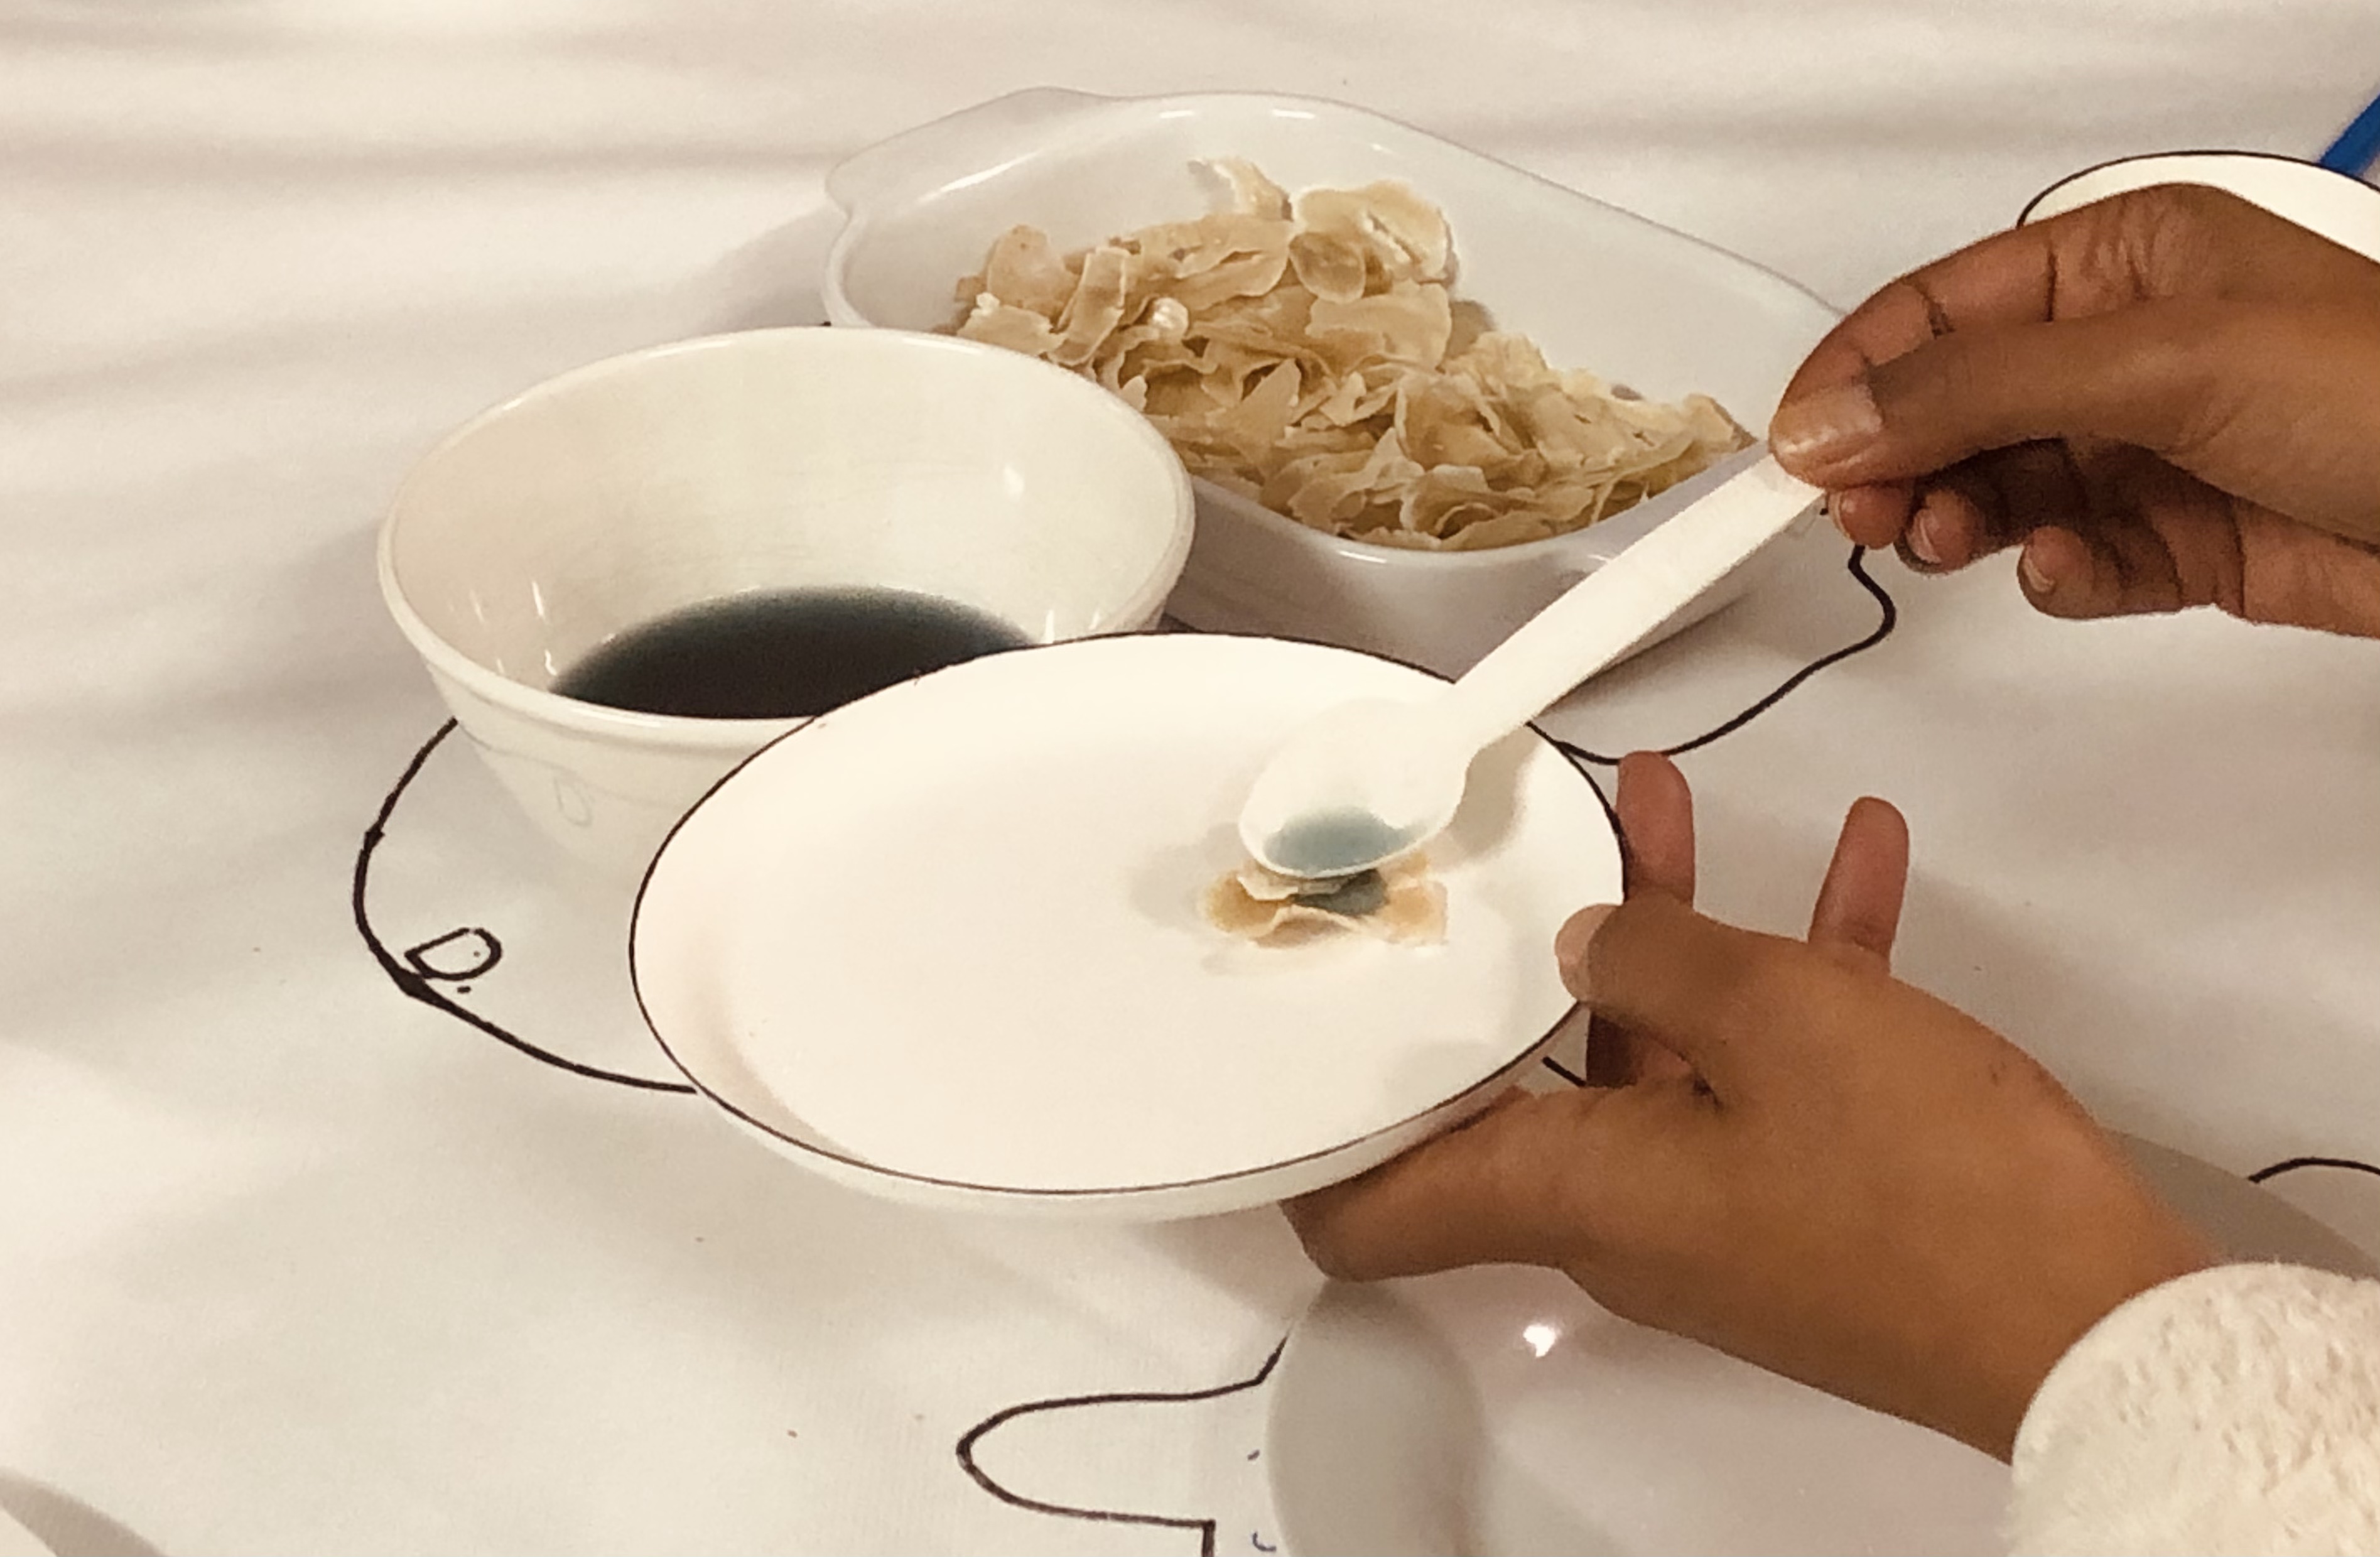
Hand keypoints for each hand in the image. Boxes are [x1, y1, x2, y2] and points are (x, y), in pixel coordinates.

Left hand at [1285, 753, 2214, 1460]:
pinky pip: (1767, 1065)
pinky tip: (1851, 868)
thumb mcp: (1773, 1020)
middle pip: (1531, 1070)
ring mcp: (1717, 1207)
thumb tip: (1589, 941)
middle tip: (1527, 842)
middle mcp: (1626, 1214)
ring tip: (1671, 801)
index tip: (1286, 1064)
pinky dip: (1790, 972)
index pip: (1373, 1211)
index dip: (1313, 1150)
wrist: (2096, 1316)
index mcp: (1574, 1193)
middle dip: (1532, 942)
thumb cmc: (1936, 1198)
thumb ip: (1656, 957)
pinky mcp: (1806, 1197)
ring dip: (1671, 924)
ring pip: (1659, 1044)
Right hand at [1768, 185, 2379, 636]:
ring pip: (1997, 491)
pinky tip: (2069, 571)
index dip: (1854, 378)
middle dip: (1898, 462)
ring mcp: (2147, 449)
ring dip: (1961, 523)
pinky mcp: (2174, 540)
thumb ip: (1976, 391)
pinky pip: (2068, 562)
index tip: (1791, 452)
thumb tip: (1833, 419)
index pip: (1938, 312)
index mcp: (2118, 263)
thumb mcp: (2155, 362)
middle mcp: (2123, 352)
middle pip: (1952, 408)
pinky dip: (2053, 576)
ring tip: (1952, 542)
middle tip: (1861, 513)